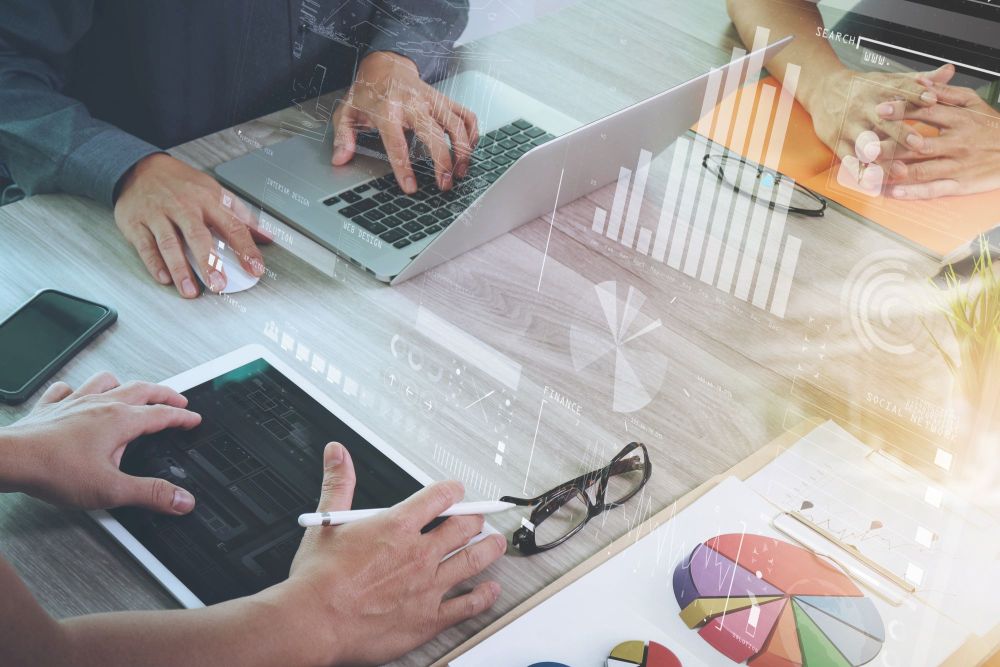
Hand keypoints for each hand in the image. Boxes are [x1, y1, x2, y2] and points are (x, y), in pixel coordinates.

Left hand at [0, 373, 200, 513]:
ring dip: (124, 383)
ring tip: (131, 388)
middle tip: (176, 398)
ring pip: (107, 381)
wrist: (10, 459)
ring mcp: (75, 402)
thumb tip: (182, 499)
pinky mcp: (51, 408)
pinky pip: (67, 389)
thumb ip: (150, 494)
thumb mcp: (111, 490)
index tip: (193, 418)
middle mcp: (101, 405)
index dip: (182, 416)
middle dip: (163, 394)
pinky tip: (77, 394)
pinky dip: (77, 389)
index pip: (162, 414)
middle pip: (141, 389)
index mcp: (121, 420)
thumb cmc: (54, 470)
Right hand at [114, 153, 268, 297]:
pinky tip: (164, 278)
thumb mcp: (215, 191)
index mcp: (207, 199)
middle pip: (198, 236)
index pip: (232, 225)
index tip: (255, 268)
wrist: (139, 168)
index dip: (245, 248)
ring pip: (169, 243)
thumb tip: (267, 236)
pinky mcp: (136, 222)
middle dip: (209, 262)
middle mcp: (183, 206)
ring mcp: (158, 214)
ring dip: (180, 269)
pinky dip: (154, 263)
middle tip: (218, 284)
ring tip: (190, 290)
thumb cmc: (182, 184)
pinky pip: (145, 245)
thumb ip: (241, 216)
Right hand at [282, 443, 504, 665]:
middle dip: (475, 519)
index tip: (458, 492)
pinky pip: (467, 605)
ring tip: (497, 544)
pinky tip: (491, 590)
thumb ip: (338, 484)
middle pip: (464, 527)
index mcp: (397, 526)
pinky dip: (483, 596)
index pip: (440, 497)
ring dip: (490, 549)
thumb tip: (337, 455)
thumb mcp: (326, 523)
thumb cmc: (318, 580)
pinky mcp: (428, 618)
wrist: (313, 623)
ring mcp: (428, 586)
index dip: (454, 491)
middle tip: (480, 519)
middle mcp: (418, 554)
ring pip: (474, 560)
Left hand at [331, 51, 478, 193]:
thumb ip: (343, 137)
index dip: (404, 167)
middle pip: (434, 134)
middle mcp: (412, 103)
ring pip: (456, 124)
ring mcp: (431, 100)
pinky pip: (466, 114)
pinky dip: (472, 133)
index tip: (411, 188)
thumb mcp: (347, 112)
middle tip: (445, 184)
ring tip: (460, 172)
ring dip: (463, 150)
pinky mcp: (444, 99)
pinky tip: (469, 151)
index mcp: (387, 109)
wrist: (385, 65)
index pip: (396, 142)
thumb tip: (339, 159)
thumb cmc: (367, 93)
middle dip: (443, 161)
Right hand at [804, 65, 954, 160]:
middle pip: (883, 120)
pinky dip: (860, 173)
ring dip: (881, 159)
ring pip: (865, 144)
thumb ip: (918, 79)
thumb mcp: (888, 79)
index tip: (932, 100)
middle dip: (900, 133)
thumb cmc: (862, 87)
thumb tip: (949, 72)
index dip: (916, 94)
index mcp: (878, 89)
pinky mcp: (837, 141)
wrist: (823, 89)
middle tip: (918, 144)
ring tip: (897, 171)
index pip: (899, 89)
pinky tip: (872, 183)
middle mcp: (863, 107)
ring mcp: (849, 126)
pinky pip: (848, 159)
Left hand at [876, 75, 999, 198]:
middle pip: (918, 144)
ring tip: (871, 171)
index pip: (926, 113)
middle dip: (890, 145)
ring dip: (894, 171)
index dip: (901, 111)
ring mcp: (957, 166)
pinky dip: (913, 192)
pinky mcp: (959, 185)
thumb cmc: (991, 126)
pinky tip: (893, 192)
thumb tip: (921, 81)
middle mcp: (956, 144)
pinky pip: (933, 189)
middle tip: (866, 145)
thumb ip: (946, 93)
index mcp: (959, 120)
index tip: (879, 109)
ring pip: (921, 169)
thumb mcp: (973, 103)